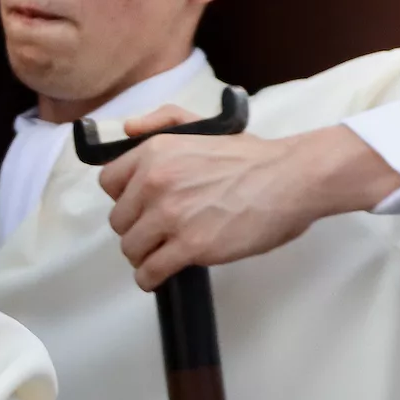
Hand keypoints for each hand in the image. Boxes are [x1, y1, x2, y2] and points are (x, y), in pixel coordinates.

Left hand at [97, 110, 399, 288]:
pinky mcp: (191, 246)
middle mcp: (154, 182)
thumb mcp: (201, 124)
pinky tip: (159, 277)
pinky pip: (151, 271)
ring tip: (159, 256)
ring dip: (143, 255)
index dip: (123, 197)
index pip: (109, 182)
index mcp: (154, 152)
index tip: (139, 206)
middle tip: (156, 233)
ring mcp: (171, 215)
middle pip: (119, 220)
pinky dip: (150, 279)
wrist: (290, 179)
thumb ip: (161, 121)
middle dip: (135, 229)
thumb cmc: (252, 157)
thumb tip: (127, 128)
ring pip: (131, 248)